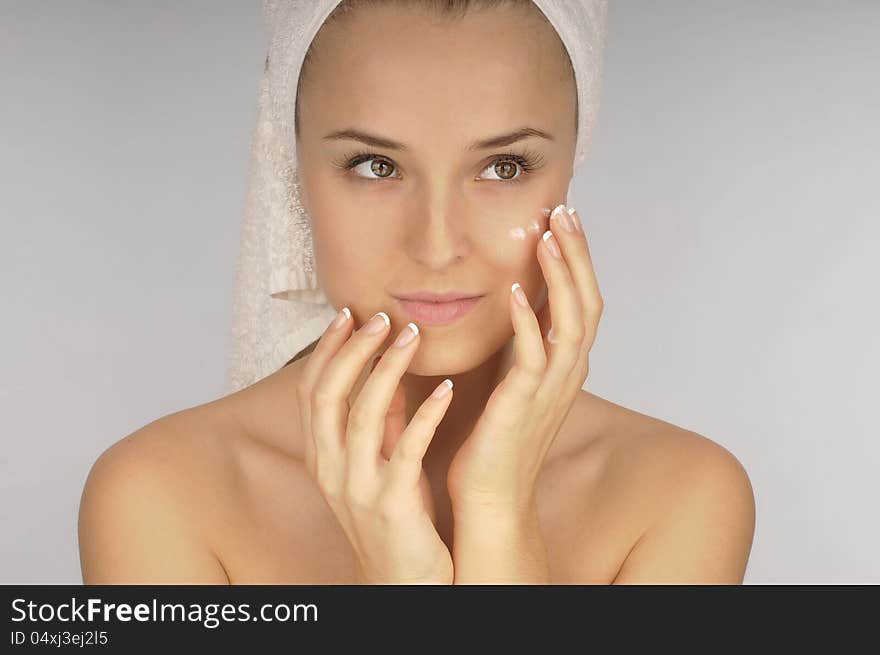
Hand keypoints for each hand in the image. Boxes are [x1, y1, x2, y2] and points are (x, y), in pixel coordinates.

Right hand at [297, 308, 454, 583]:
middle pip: (328, 395)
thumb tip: (386, 372)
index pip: (312, 391)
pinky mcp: (394, 504)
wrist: (403, 583)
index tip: (348, 314)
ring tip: (412, 335)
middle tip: (380, 316)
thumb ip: (380, 422)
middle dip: (351, 349)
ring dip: (388, 368)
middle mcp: (331, 470)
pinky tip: (449, 388)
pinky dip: (427, 413)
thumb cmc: (395, 520)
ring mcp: (359, 488)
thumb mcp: (378, 465)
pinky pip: (408, 448)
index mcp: (322, 457)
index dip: (327, 350)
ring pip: (364, 413)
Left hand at [447, 204, 603, 514]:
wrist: (489, 497)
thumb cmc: (493, 440)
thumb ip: (517, 344)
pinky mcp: (524, 404)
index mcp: (563, 365)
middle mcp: (567, 373)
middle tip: (564, 211)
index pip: (581, 301)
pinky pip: (534, 356)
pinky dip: (529, 320)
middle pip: (587, 301)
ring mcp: (551, 389)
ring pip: (571, 321)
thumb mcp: (509, 381)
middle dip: (577, 254)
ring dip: (561, 276)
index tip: (562, 219)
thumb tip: (510, 305)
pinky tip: (516, 290)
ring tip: (548, 235)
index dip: (576, 260)